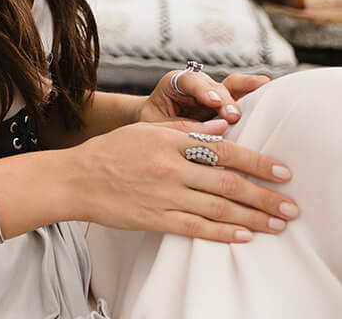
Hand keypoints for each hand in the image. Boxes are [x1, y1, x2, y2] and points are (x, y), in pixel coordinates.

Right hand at [71, 121, 296, 242]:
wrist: (74, 179)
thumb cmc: (109, 152)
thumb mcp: (144, 130)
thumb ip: (184, 130)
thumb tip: (222, 127)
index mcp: (167, 141)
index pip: (223, 150)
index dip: (257, 161)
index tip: (282, 172)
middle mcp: (168, 167)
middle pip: (228, 183)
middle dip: (264, 196)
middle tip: (290, 206)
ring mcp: (162, 195)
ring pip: (218, 208)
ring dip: (252, 218)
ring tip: (276, 224)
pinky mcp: (154, 218)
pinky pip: (196, 228)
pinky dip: (223, 233)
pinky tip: (243, 236)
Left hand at [138, 65, 269, 130]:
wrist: (153, 129)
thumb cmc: (153, 124)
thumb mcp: (156, 127)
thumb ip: (179, 126)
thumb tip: (211, 132)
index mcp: (174, 84)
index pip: (188, 81)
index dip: (202, 89)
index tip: (213, 102)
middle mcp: (198, 85)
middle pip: (215, 85)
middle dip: (225, 99)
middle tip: (233, 115)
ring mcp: (216, 94)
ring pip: (234, 87)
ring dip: (247, 94)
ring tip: (261, 96)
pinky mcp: (228, 106)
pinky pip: (244, 98)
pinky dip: (257, 97)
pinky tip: (273, 95)